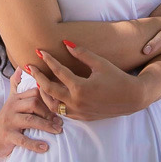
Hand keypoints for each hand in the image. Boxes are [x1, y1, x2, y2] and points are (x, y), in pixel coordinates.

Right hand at [0, 68, 62, 155]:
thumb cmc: (5, 118)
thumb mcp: (10, 100)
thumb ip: (16, 84)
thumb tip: (21, 67)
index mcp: (16, 98)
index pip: (35, 92)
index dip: (49, 98)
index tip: (60, 106)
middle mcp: (12, 107)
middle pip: (34, 103)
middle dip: (49, 112)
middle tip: (60, 121)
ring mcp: (10, 122)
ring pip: (30, 120)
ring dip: (46, 126)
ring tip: (58, 131)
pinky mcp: (8, 136)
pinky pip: (23, 140)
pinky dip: (35, 144)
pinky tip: (45, 147)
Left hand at [24, 42, 146, 121]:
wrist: (132, 98)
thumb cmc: (117, 78)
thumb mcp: (100, 63)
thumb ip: (82, 54)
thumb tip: (66, 43)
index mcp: (80, 87)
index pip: (58, 72)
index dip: (48, 60)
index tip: (39, 51)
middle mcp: (76, 102)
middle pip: (48, 89)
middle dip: (36, 76)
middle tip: (28, 67)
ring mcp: (78, 112)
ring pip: (52, 105)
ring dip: (43, 93)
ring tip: (37, 81)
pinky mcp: (82, 117)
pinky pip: (61, 112)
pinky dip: (53, 103)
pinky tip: (50, 94)